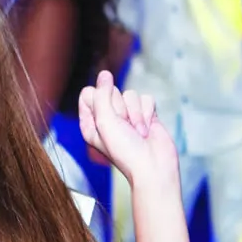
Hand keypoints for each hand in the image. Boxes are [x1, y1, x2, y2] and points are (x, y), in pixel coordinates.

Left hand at [78, 70, 176, 185]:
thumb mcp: (105, 122)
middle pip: (110, 91)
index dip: (98, 100)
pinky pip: (146, 98)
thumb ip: (102, 95)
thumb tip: (105, 74)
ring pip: (130, 94)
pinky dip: (147, 113)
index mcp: (91, 122)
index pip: (88, 94)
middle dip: (119, 107)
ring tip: (137, 132)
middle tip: (124, 127)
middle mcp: (108, 118)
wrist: (154, 167)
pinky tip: (147, 130)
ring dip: (135, 113)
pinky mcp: (146, 114)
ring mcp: (128, 116)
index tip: (105, 116)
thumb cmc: (125, 151)